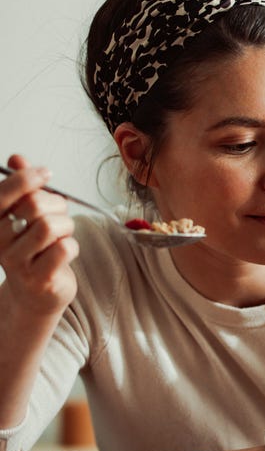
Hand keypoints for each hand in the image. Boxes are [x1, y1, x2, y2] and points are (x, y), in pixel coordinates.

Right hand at [0, 154, 78, 316]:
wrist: (36, 292)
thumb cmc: (35, 248)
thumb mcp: (26, 214)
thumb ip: (21, 187)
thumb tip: (17, 158)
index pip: (3, 194)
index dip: (27, 178)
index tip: (46, 173)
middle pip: (35, 206)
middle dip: (57, 204)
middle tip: (60, 214)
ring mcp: (17, 263)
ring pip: (51, 226)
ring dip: (66, 226)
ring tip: (62, 235)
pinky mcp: (39, 279)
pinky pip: (64, 249)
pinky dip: (72, 246)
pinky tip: (64, 253)